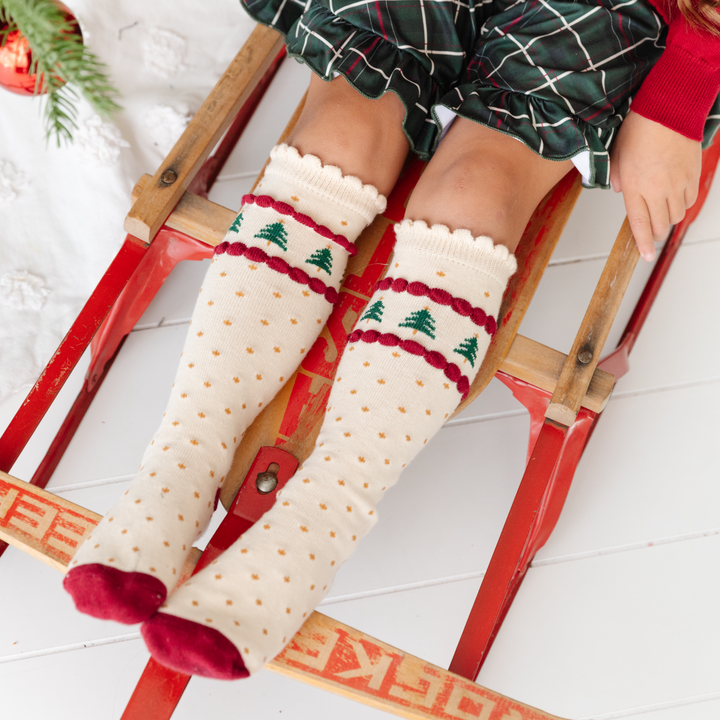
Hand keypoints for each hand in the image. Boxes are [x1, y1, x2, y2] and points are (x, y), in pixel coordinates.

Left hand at [609, 110, 701, 261]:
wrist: (670, 108)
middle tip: (651, 234)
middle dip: (655, 234)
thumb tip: (621, 192)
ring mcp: (678, 183)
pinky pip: (690, 200)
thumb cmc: (641, 127)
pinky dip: (683, 204)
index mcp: (635, 187)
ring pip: (677, 215)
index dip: (642, 243)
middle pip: (661, 225)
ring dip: (669, 219)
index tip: (644, 256)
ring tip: (662, 213)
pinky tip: (676, 198)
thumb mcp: (618, 155)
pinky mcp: (693, 174)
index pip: (639, 224)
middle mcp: (658, 189)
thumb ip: (617, 177)